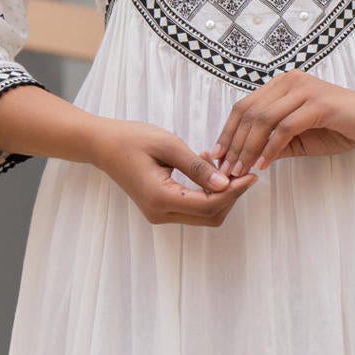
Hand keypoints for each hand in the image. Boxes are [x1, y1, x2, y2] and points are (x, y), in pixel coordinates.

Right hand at [91, 117, 257, 226]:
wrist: (102, 145)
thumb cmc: (131, 139)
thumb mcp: (168, 145)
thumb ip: (198, 167)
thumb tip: (225, 184)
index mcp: (161, 198)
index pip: (210, 205)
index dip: (235, 191)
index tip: (251, 174)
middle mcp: (160, 213)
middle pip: (210, 216)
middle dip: (231, 196)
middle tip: (242, 171)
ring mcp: (159, 214)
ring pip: (203, 215)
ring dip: (220, 195)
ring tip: (223, 166)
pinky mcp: (160, 209)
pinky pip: (192, 208)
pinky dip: (206, 194)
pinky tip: (208, 170)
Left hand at [209, 74, 354, 178]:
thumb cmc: (341, 126)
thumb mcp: (300, 138)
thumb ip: (276, 143)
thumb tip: (247, 158)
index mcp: (283, 85)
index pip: (244, 106)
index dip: (228, 132)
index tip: (218, 156)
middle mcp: (290, 82)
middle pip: (248, 112)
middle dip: (233, 144)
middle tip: (225, 170)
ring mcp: (304, 90)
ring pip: (263, 120)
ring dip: (248, 148)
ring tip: (240, 171)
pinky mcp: (318, 104)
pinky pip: (285, 127)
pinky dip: (271, 148)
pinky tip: (264, 164)